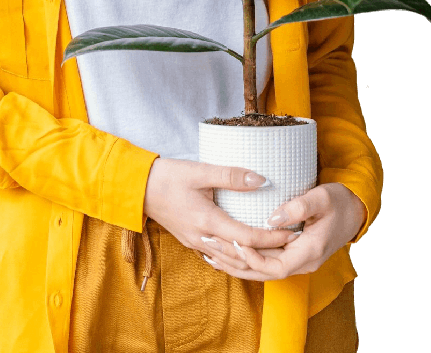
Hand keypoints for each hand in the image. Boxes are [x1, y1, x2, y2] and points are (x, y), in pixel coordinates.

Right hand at [143, 158, 297, 259]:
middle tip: (292, 247)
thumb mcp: (200, 170)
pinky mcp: (192, 242)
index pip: (247, 238)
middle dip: (269, 253)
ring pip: (231, 261)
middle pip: (242, 255)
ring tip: (277, 252)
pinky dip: (237, 259)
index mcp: (207, 221)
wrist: (138, 188)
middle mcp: (203, 238)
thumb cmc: (168, 176)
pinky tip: (246, 255)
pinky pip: (220, 257)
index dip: (272, 238)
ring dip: (254, 259)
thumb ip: (231, 175)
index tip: (292, 233)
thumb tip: (262, 179)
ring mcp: (196, 243)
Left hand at [200, 183, 366, 280]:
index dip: (252, 259)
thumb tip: (272, 218)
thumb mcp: (322, 198)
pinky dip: (247, 259)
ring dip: (238, 264)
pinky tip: (229, 251)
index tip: (234, 241)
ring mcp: (298, 261)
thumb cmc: (338, 202)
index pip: (275, 268)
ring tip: (210, 253)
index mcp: (309, 252)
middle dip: (236, 263)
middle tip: (210, 247)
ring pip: (263, 270)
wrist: (354, 212)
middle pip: (264, 273)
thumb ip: (299, 206)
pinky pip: (267, 262)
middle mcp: (303, 262)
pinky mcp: (293, 254)